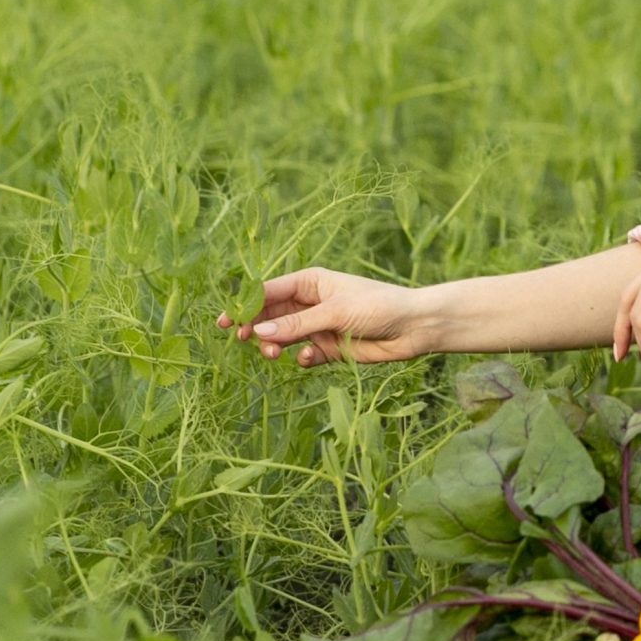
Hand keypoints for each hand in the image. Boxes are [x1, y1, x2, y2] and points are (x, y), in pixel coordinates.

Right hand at [215, 268, 429, 366]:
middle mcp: (310, 303)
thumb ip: (297, 324)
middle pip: (270, 316)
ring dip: (275, 346)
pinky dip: (302, 358)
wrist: (413, 328)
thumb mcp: (335, 312)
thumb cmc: (378, 306)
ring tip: (275, 354)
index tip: (226, 321)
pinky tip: (310, 358)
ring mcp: (318, 326)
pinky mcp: (328, 348)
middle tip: (244, 340)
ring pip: (283, 338)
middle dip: (256, 328)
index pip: (268, 292)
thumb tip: (258, 332)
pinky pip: (303, 354)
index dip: (245, 305)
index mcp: (310, 282)